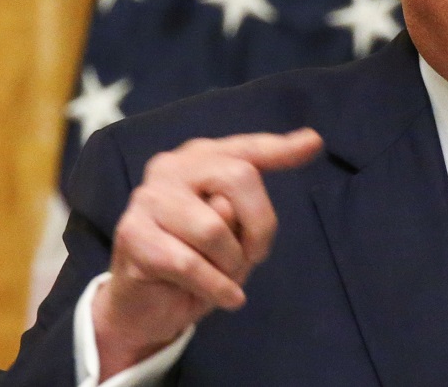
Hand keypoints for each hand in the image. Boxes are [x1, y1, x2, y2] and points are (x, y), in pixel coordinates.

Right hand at [91, 128, 322, 378]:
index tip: (314, 142)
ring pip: (214, 228)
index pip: (249, 150)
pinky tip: (225, 298)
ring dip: (230, 263)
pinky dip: (216, 288)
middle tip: (252, 258)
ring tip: (223, 276)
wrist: (146, 305)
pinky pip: (189, 264)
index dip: (282, 149)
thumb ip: (249, 209)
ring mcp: (148, 197)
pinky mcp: (132, 234)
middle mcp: (172, 166)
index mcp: (202, 158)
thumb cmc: (199, 260)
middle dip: (258, 226)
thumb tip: (242, 193)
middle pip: (239, 178)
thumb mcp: (235, 234)